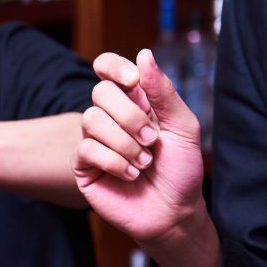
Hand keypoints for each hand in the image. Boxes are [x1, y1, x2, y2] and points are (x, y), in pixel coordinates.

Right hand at [73, 49, 205, 243]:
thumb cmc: (180, 169)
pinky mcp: (83, 165)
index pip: (106, 68)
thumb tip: (144, 54)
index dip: (114, 67)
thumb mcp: (183, 126)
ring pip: (91, 119)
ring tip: (144, 162)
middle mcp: (110, 117)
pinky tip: (130, 174)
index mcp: (133, 101)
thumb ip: (163, 91)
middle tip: (151, 139)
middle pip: (99, 92)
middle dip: (129, 116)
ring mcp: (94, 141)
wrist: (173, 212)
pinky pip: (87, 149)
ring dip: (124, 143)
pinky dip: (114, 161)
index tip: (133, 81)